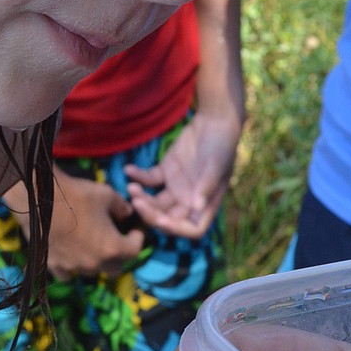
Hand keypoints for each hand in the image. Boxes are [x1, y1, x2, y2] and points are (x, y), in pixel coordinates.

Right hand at [46, 169, 143, 278]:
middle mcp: (95, 263)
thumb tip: (128, 213)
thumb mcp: (106, 195)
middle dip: (119, 255)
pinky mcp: (55, 266)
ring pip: (93, 271)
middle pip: (116, 267)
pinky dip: (73, 267)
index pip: (135, 251)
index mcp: (112, 247)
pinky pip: (69, 273)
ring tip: (92, 244)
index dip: (138, 239)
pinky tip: (72, 254)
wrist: (39, 199)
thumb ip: (122, 207)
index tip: (135, 230)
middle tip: (115, 239)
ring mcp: (74, 267)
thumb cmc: (77, 195)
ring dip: (97, 261)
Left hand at [123, 111, 239, 238]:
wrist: (215, 120)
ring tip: (131, 187)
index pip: (192, 229)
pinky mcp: (165, 172)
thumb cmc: (222, 145)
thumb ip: (207, 185)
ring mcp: (176, 187)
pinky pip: (149, 180)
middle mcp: (189, 200)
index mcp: (205, 204)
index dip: (177, 229)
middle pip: (167, 218)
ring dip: (142, 198)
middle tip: (137, 202)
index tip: (161, 220)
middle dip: (151, 214)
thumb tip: (197, 206)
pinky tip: (128, 170)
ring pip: (154, 202)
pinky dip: (138, 177)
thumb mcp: (217, 165)